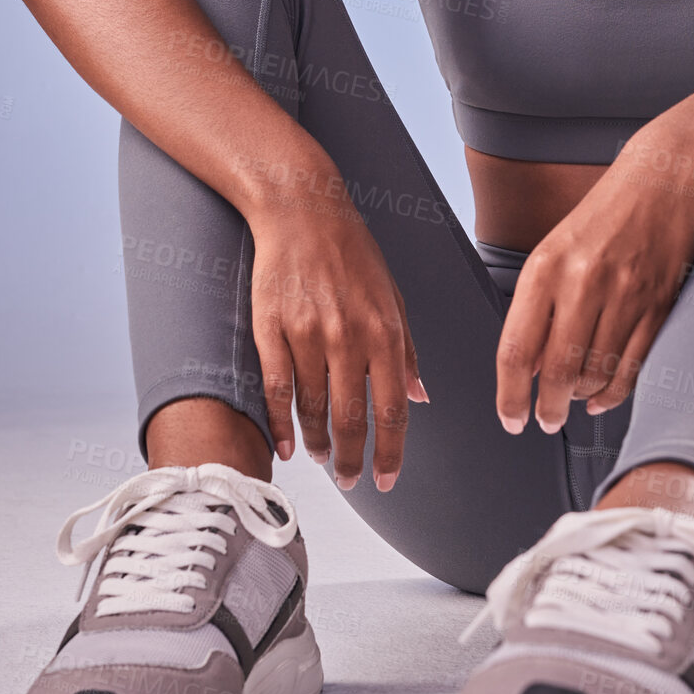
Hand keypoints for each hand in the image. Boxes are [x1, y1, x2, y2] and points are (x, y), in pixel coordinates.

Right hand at [247, 191, 426, 490]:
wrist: (304, 212)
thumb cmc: (353, 253)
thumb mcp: (394, 297)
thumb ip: (407, 350)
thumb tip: (422, 397)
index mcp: (385, 332)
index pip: (393, 409)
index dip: (390, 452)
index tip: (387, 479)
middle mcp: (349, 338)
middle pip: (351, 418)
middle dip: (353, 459)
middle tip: (352, 481)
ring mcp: (307, 335)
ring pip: (313, 409)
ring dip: (319, 443)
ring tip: (324, 459)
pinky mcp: (272, 329)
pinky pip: (277, 389)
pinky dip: (281, 424)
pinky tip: (287, 445)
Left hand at [495, 140, 693, 435]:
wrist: (667, 177)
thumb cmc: (605, 212)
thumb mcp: (555, 246)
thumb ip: (538, 303)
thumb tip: (525, 365)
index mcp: (546, 267)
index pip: (516, 349)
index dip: (509, 395)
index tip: (509, 418)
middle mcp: (583, 282)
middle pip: (556, 372)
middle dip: (546, 409)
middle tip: (543, 421)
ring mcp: (625, 295)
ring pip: (595, 375)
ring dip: (579, 400)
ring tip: (571, 402)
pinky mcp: (660, 305)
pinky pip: (632, 368)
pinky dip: (613, 393)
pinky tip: (600, 397)